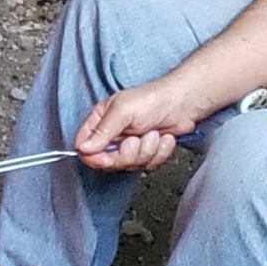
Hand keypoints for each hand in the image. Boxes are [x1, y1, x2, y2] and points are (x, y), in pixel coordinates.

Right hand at [73, 79, 200, 171]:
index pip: (84, 147)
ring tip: (152, 133)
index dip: (95, 157)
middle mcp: (112, 135)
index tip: (108, 156)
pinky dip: (159, 153)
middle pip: (108, 162)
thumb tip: (83, 148)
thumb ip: (102, 131)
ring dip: (146, 151)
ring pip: (130, 165)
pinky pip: (148, 165)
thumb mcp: (122, 111)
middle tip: (136, 140)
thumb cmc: (152, 99)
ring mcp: (129, 146)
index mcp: (100, 121)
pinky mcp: (146, 153)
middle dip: (127, 154)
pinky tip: (163, 138)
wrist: (183, 103)